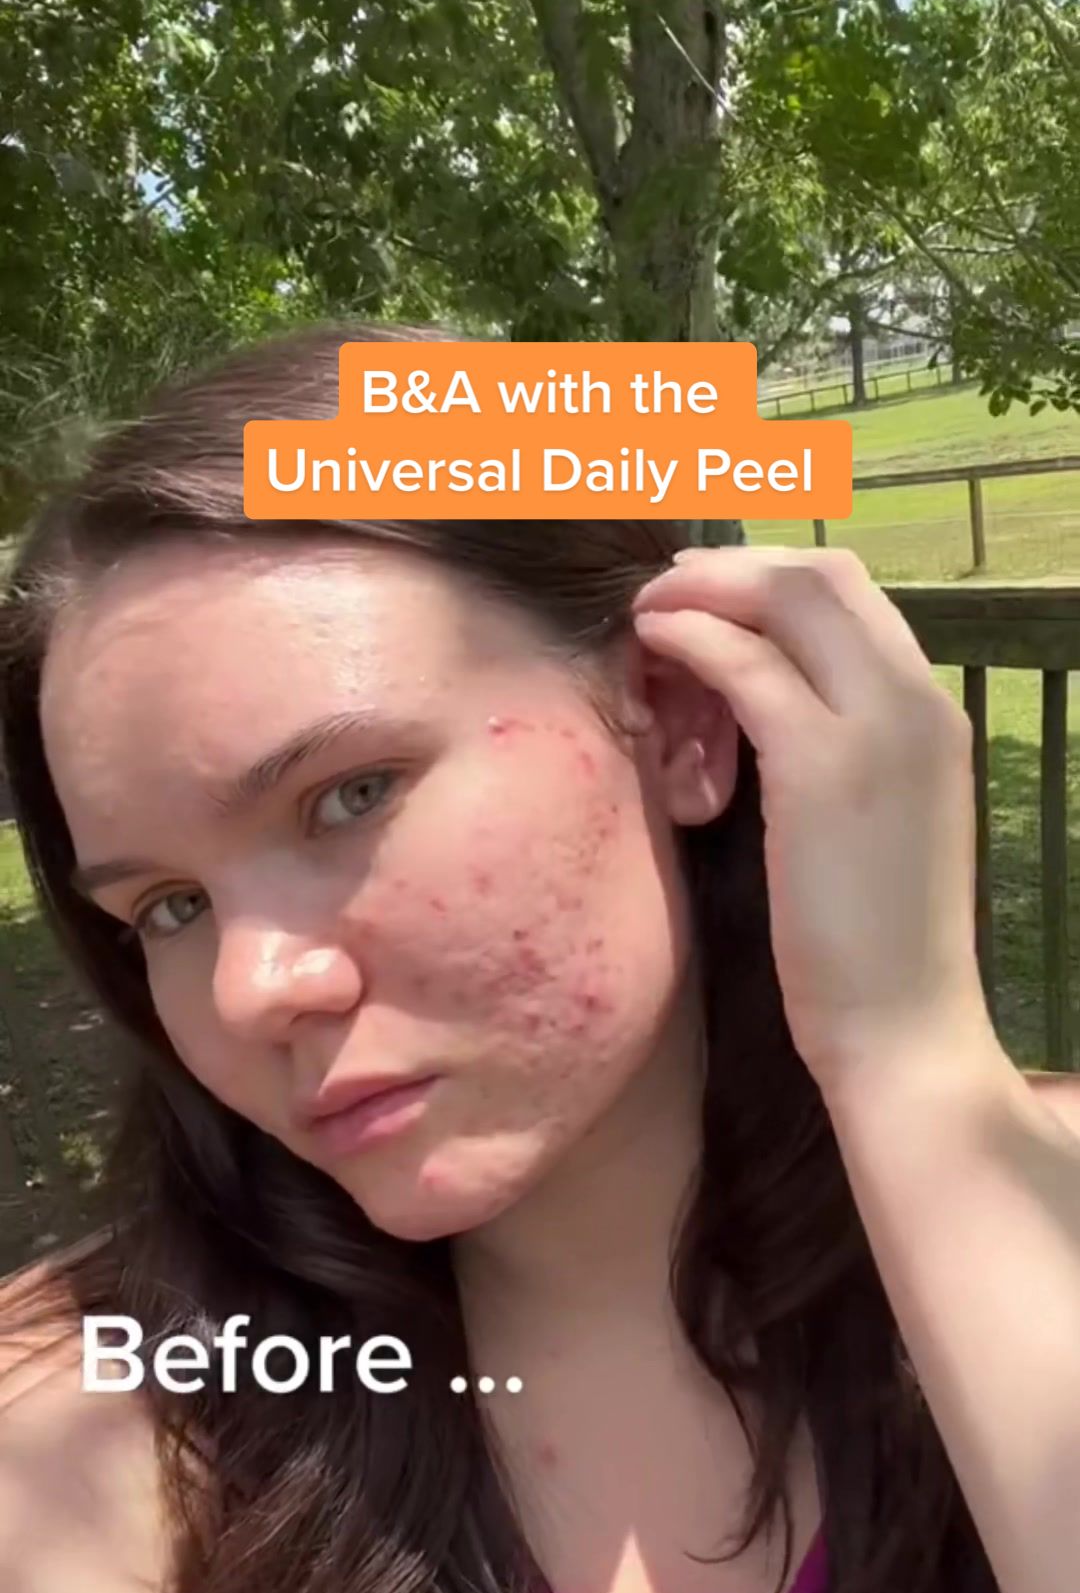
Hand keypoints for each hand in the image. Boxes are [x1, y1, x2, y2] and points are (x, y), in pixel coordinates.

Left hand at [632, 546, 996, 1097]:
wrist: (905, 1027)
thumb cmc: (876, 945)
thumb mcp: (871, 820)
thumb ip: (838, 750)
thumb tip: (770, 705)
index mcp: (933, 711)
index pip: (856, 593)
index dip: (770, 573)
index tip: (707, 589)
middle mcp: (918, 700)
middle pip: (824, 573)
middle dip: (733, 565)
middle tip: (665, 587)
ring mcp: (878, 728)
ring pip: (789, 598)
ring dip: (705, 590)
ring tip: (646, 611)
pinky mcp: (823, 768)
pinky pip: (748, 665)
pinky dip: (694, 637)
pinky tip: (653, 645)